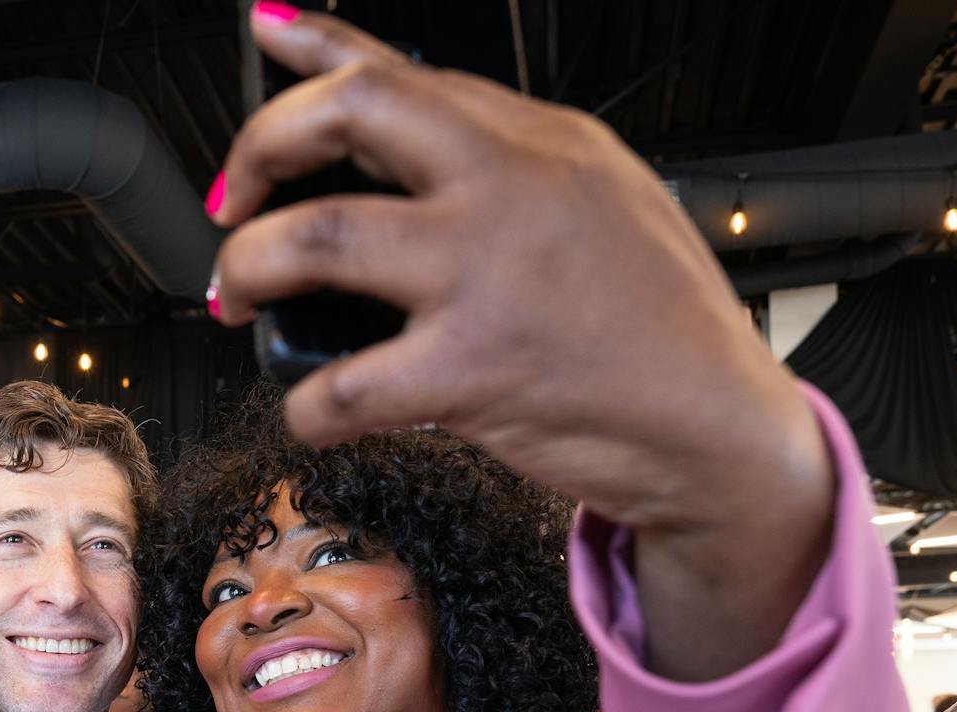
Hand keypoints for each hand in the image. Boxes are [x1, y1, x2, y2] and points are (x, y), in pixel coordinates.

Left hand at [209, 7, 828, 542]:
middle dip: (260, 149)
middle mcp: (510, 186)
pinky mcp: (474, 370)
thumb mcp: (601, 200)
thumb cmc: (661, 327)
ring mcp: (488, 275)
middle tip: (235, 204)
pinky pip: (342, 385)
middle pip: (346, 115)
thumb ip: (506, 163)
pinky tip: (312, 412)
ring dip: (247, 267)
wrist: (721, 427)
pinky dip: (303, 407)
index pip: (403, 68)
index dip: (314, 45)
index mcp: (540, 140)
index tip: (263, 33)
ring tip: (240, 296)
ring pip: (314, 238)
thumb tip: (402, 149)